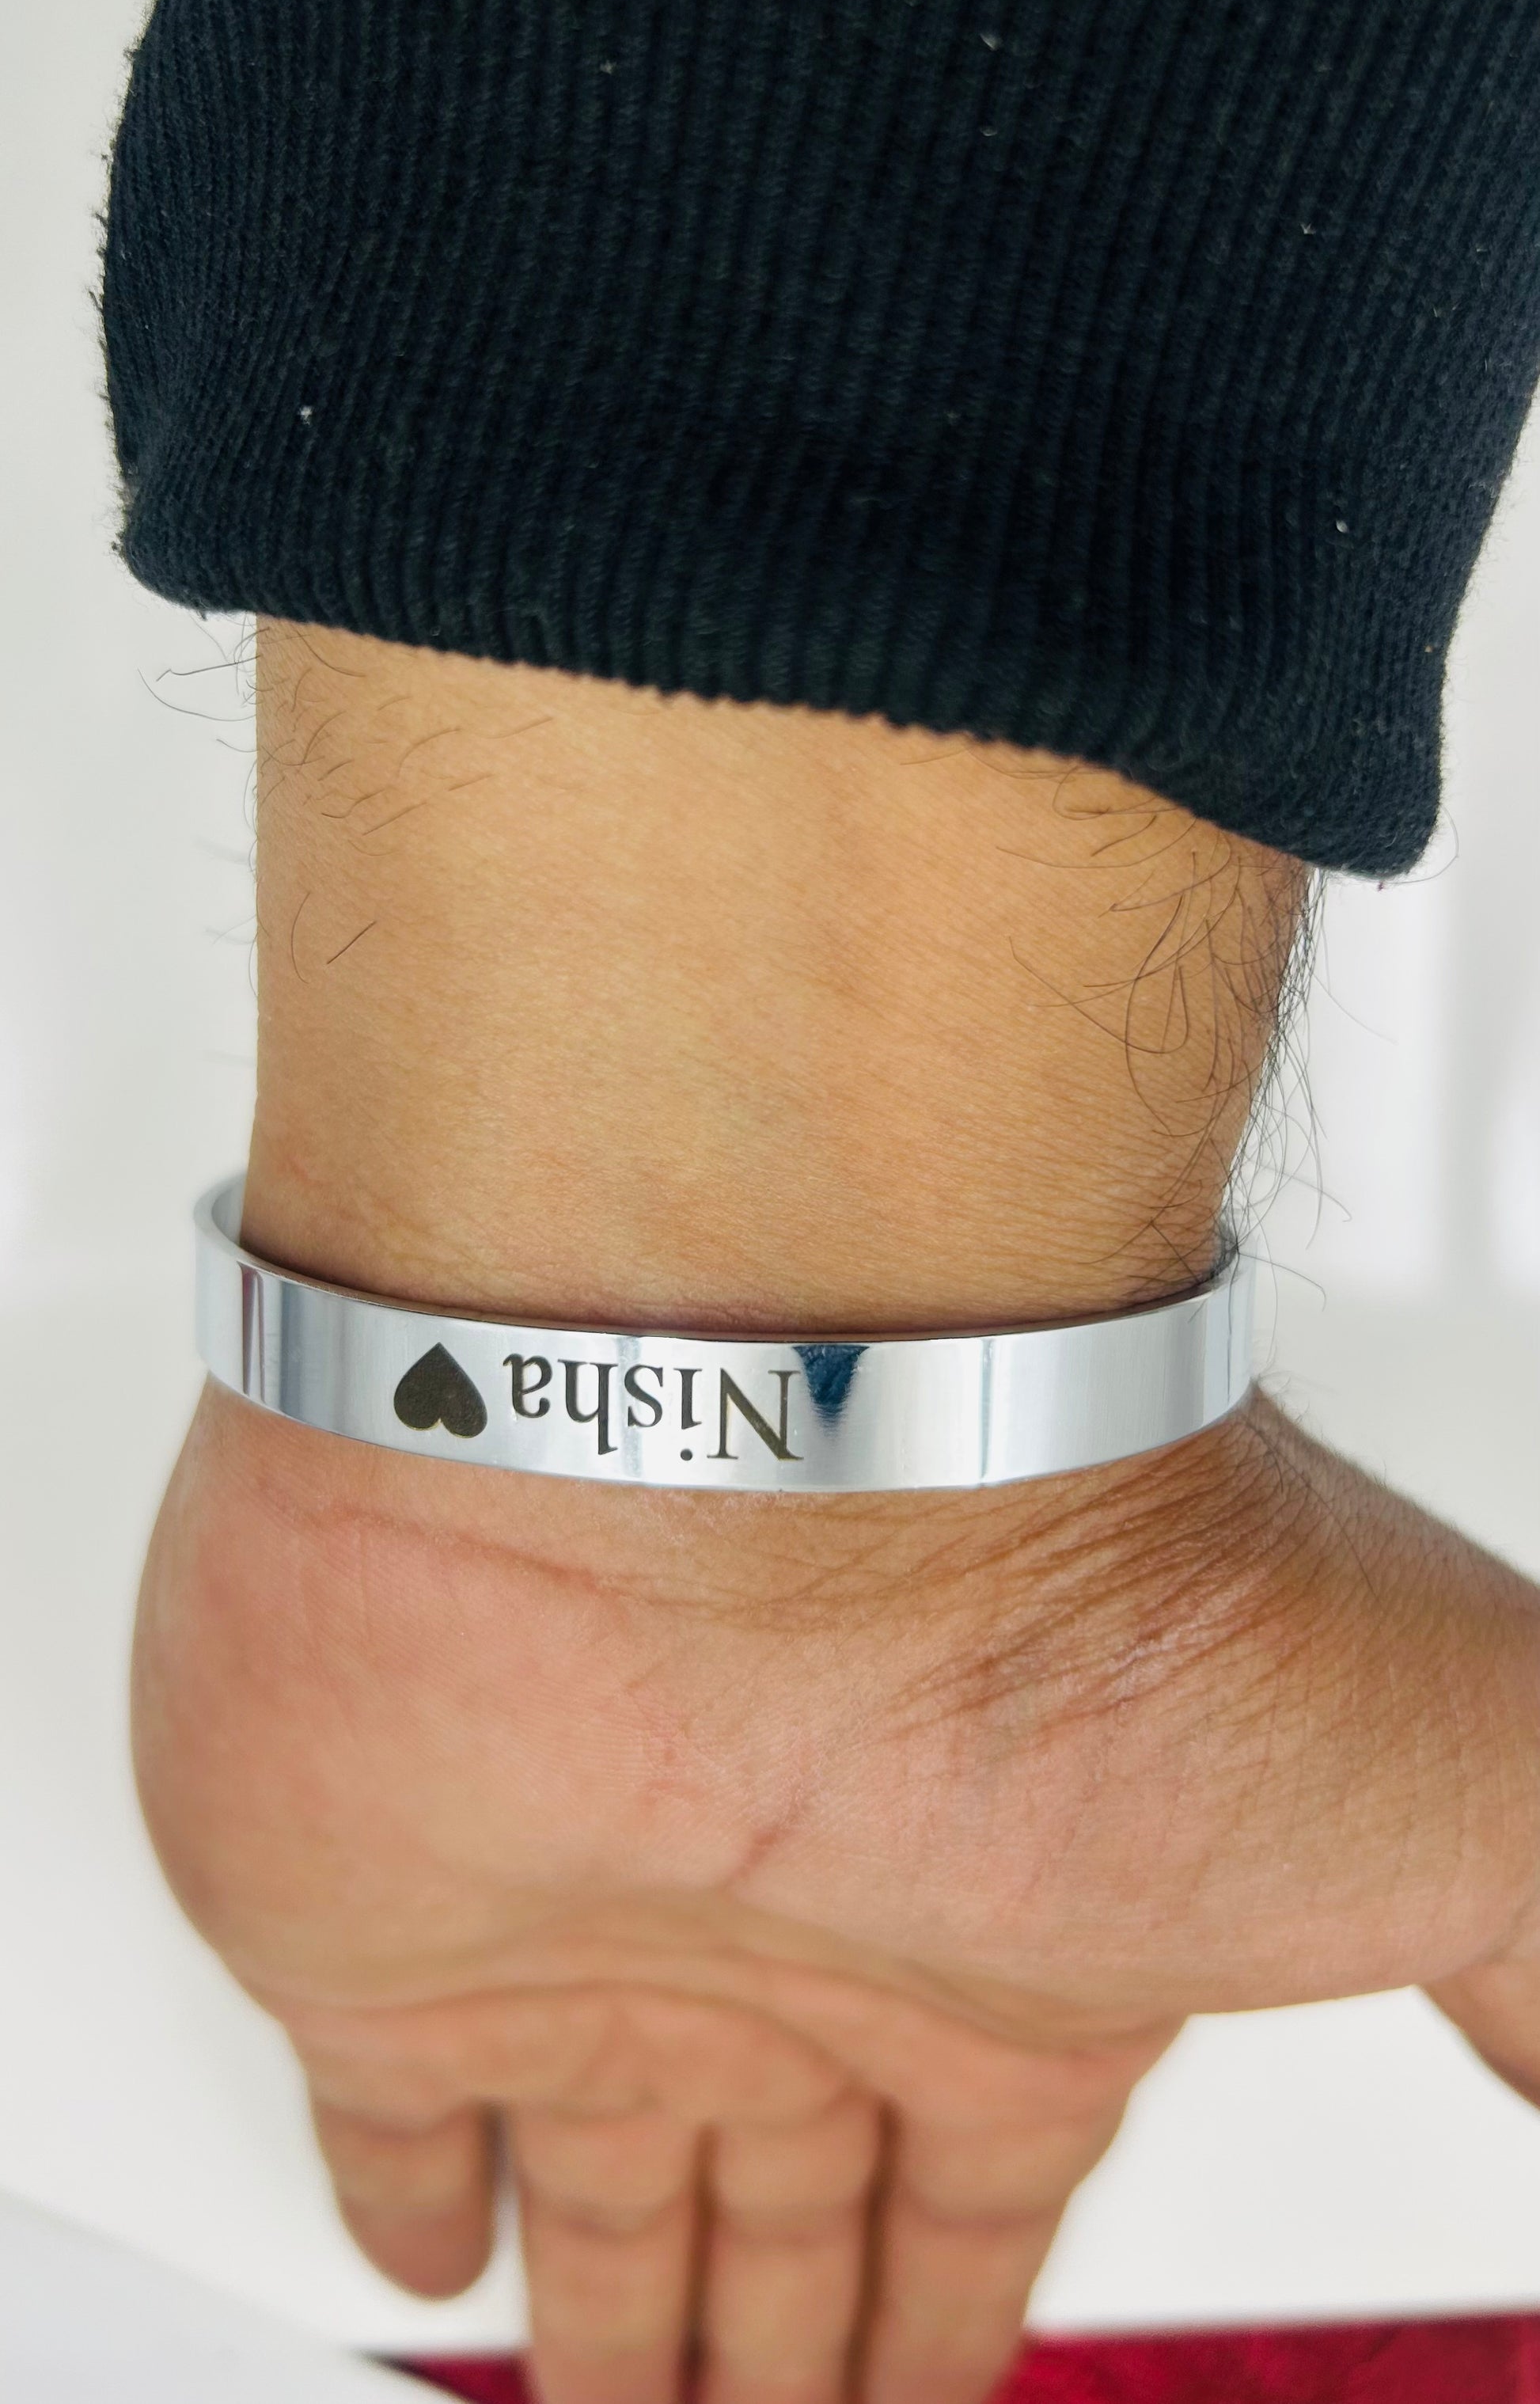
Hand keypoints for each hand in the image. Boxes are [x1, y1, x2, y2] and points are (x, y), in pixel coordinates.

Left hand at [132, 1374, 1539, 2403]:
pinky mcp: (385, 1925)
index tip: (940, 2379)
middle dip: (790, 2333)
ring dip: (618, 2310)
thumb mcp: (1456, 1785)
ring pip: (611, 2185)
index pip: (985, 2188)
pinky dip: (403, 2194)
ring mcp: (592, 1927)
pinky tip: (421, 2242)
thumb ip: (1539, 1943)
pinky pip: (383, 2108)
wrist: (757, 1433)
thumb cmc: (1082, 1602)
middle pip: (792, 2199)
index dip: (957, 2308)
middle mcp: (809, 1931)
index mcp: (1024, 1943)